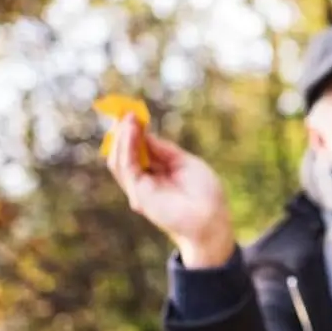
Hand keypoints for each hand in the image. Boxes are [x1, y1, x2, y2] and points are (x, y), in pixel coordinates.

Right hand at [105, 114, 234, 267]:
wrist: (212, 219)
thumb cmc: (205, 194)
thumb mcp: (185, 163)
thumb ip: (163, 150)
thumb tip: (145, 133)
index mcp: (156, 174)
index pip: (137, 150)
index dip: (134, 132)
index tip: (133, 112)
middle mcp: (144, 182)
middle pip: (124, 154)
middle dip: (123, 132)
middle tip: (126, 111)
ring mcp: (139, 190)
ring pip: (119, 160)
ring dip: (122, 137)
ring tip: (128, 118)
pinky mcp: (139, 195)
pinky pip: (126, 167)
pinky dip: (126, 147)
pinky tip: (131, 131)